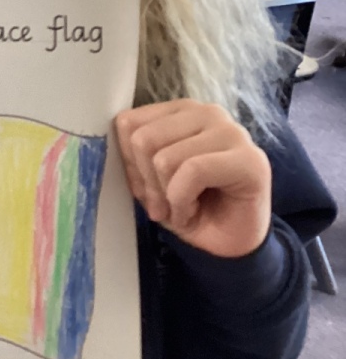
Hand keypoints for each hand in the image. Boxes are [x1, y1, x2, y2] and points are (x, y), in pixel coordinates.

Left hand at [114, 100, 270, 257]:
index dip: (130, 163)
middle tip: (165, 203)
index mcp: (180, 112)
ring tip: (183, 207)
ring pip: (165, 158)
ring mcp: (231, 132)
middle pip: (143, 139)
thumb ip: (133, 158)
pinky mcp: (250, 159)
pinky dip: (183, 202)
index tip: (148, 187)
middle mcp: (207, 113)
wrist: (230, 246)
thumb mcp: (149, 182)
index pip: (128, 123)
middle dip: (148, 182)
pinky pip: (192, 172)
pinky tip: (194, 211)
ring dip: (167, 197)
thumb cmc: (191, 208)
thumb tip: (109, 146)